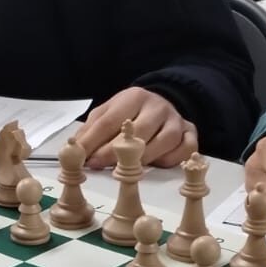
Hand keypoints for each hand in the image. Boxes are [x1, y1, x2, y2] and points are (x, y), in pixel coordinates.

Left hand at [75, 87, 197, 169]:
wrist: (161, 106)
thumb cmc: (128, 115)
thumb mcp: (107, 115)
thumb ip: (91, 131)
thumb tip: (74, 149)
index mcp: (134, 96)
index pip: (110, 120)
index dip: (95, 141)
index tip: (83, 159)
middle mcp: (158, 106)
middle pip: (139, 131)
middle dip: (116, 152)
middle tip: (99, 166)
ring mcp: (176, 120)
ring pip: (164, 141)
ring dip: (145, 158)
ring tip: (128, 169)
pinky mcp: (191, 134)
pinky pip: (185, 149)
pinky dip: (171, 159)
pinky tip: (157, 165)